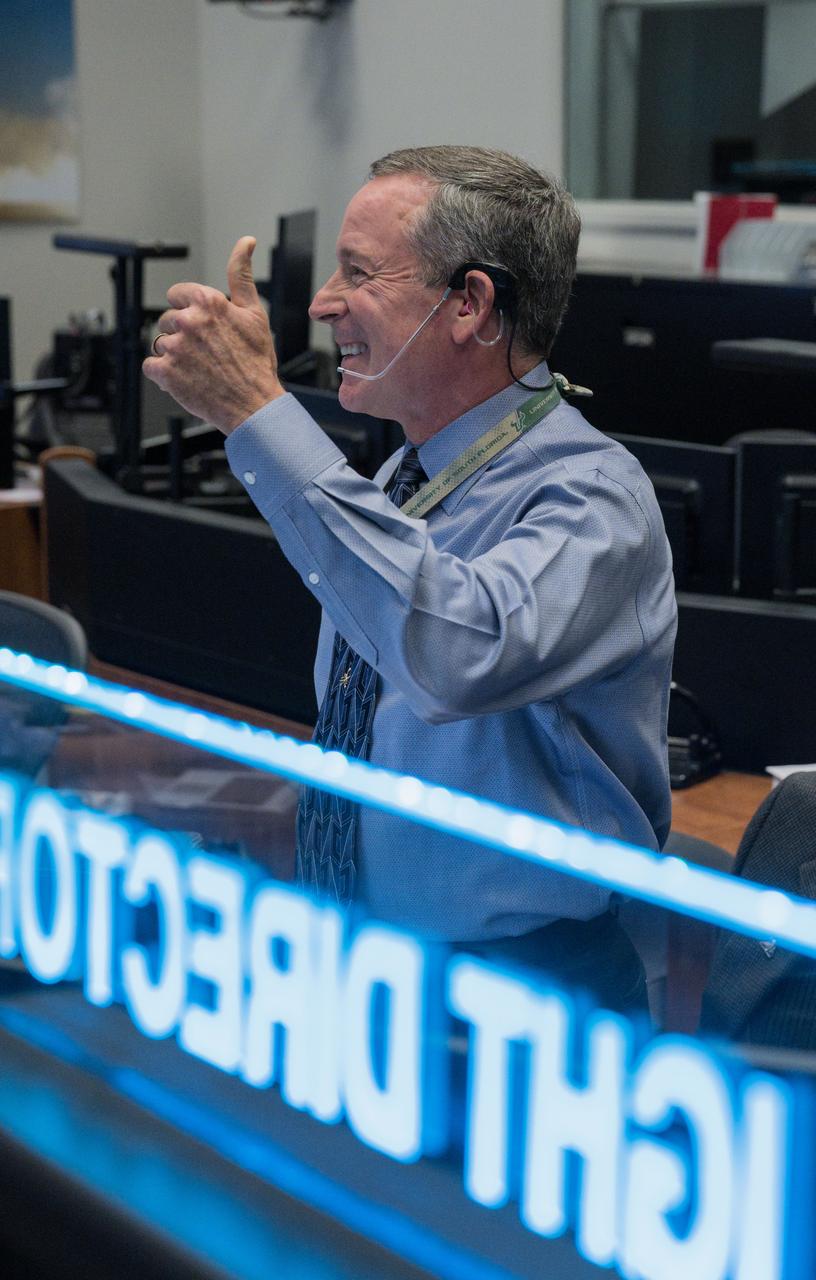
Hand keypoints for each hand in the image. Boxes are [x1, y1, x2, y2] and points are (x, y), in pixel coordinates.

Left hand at [143, 235, 283, 432]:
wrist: (254, 405)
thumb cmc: (256, 362)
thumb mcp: (255, 313)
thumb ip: (242, 274)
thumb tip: (246, 242)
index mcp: (208, 302)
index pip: (176, 295)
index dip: (188, 311)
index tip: (202, 328)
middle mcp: (188, 321)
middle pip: (167, 321)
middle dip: (182, 335)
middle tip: (206, 354)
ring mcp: (175, 347)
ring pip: (160, 344)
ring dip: (175, 356)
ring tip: (199, 369)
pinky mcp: (165, 372)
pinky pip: (151, 366)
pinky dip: (164, 374)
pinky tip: (186, 379)